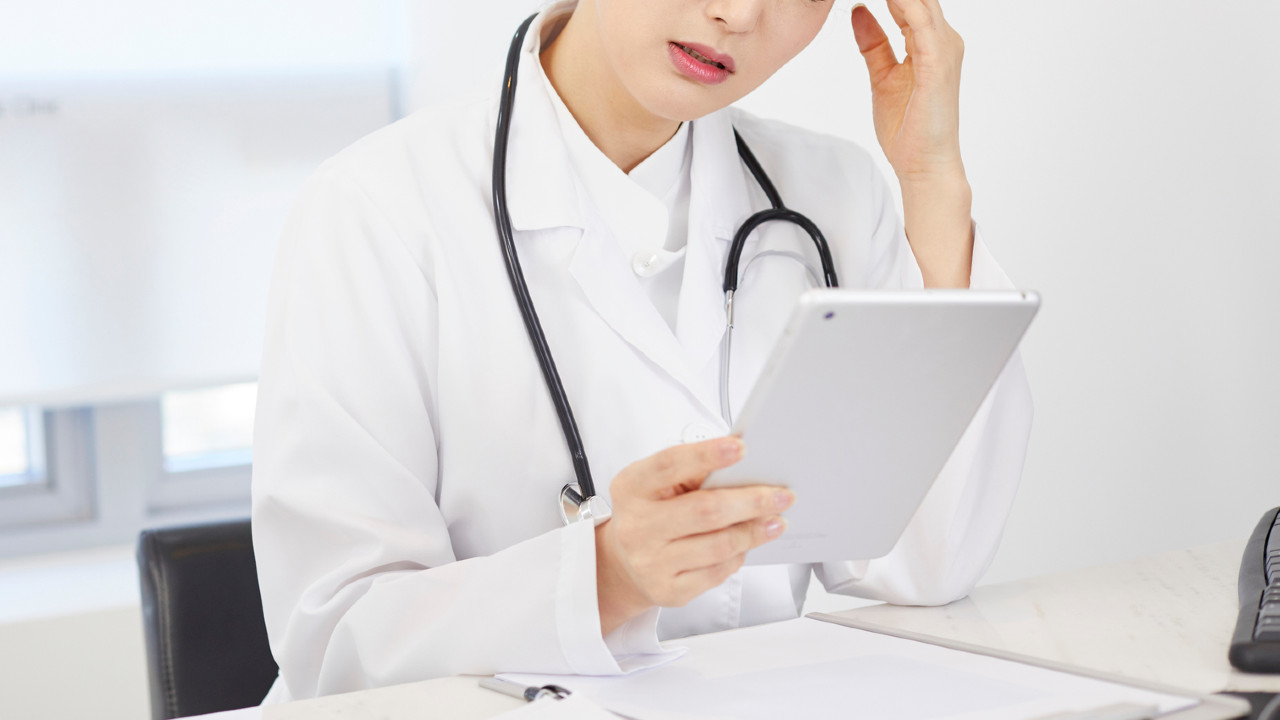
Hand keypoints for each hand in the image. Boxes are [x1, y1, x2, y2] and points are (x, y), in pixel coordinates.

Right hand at [595, 437, 793, 634]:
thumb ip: (695, 473)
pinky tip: (750, 542)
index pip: (669, 465)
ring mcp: (650, 562)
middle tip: (782, 495)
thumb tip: (747, 468)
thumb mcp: (661, 484)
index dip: (706, 454)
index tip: (742, 447)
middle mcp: (636, 526)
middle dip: (750, 501)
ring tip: (776, 520)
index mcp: (631, 488)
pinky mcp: (669, 590)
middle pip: (705, 510)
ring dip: (754, 531)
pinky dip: (740, 554)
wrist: (625, 562)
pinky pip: (717, 572)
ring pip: (718, 545)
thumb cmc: (654, 512)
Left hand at [852, 0, 963, 181]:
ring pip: (920, 0)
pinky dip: (901, 3)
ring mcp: (943, 49)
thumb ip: (874, 43)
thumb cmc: (909, 128)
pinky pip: (918, 21)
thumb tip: (858, 11)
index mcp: (931, 40)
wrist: (924, 165)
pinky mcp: (937, 63)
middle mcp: (943, 38)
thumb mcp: (882, 76)